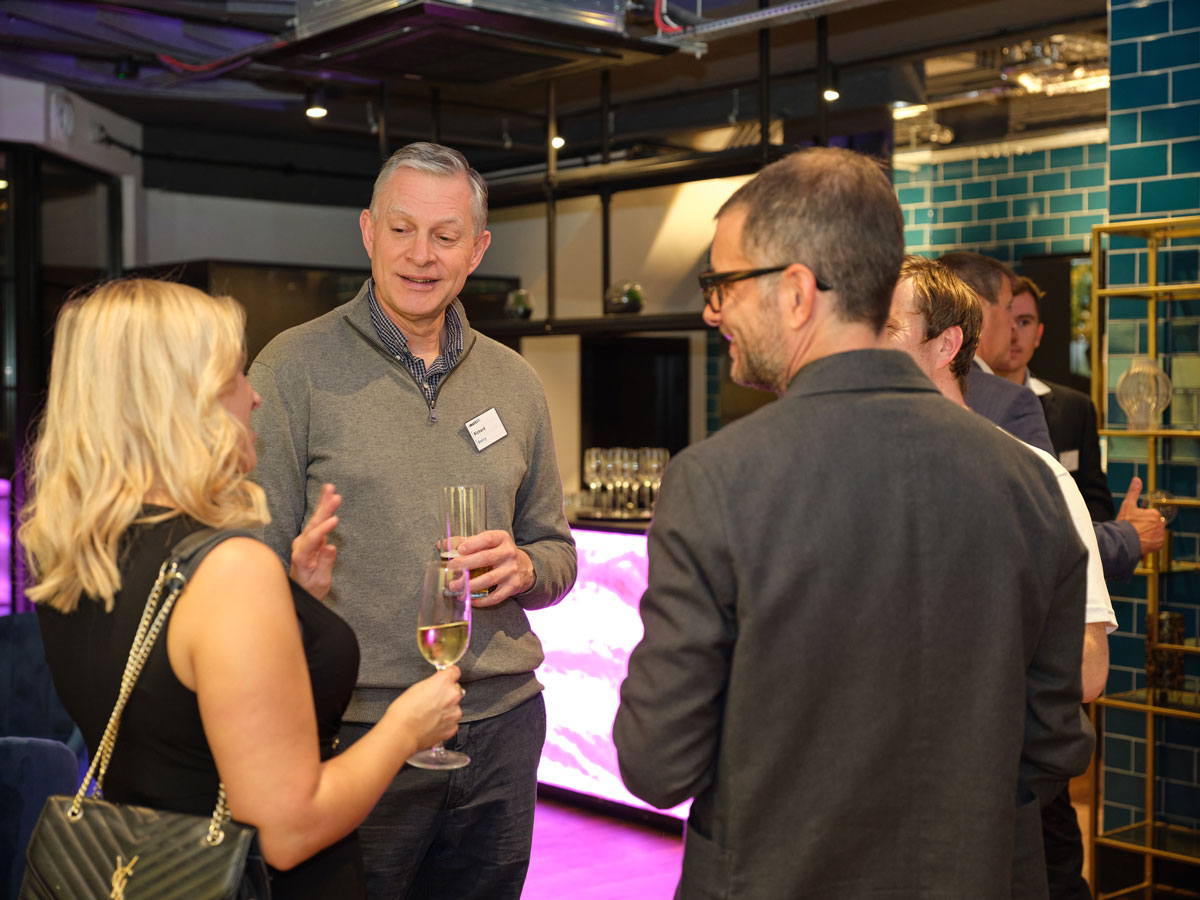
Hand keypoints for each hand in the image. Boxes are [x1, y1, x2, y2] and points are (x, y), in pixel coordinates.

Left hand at [290, 483, 341, 600]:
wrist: (301, 594)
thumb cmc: (310, 590)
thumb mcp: (320, 582)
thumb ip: (325, 563)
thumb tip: (331, 547)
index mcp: (300, 556)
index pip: (312, 539)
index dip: (324, 529)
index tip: (336, 520)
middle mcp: (299, 546)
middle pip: (312, 524)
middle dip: (324, 508)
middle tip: (334, 494)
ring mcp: (304, 541)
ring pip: (314, 520)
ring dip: (323, 504)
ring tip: (330, 489)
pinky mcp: (310, 540)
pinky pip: (317, 522)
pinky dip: (323, 510)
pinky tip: (327, 498)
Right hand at [391, 666, 462, 749]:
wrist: (402, 732)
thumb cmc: (404, 711)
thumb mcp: (417, 687)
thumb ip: (433, 683)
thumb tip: (437, 685)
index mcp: (443, 682)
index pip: (454, 671)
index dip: (448, 675)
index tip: (447, 677)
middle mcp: (452, 696)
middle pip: (455, 690)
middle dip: (447, 694)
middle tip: (433, 700)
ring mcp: (454, 712)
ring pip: (454, 707)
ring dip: (446, 709)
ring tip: (430, 714)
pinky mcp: (453, 727)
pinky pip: (451, 721)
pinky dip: (444, 722)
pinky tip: (432, 723)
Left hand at [452, 529, 534, 607]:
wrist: (523, 566)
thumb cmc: (497, 552)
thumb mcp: (487, 542)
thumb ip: (465, 542)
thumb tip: (442, 545)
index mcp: (502, 538)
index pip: (487, 538)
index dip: (472, 544)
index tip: (459, 550)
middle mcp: (509, 553)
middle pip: (486, 558)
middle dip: (465, 564)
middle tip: (449, 569)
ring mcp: (512, 570)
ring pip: (489, 579)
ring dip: (469, 585)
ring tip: (455, 587)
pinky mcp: (513, 586)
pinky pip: (495, 596)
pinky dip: (481, 600)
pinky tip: (469, 599)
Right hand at [1117, 475, 1165, 553]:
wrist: (1123, 541)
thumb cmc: (1124, 523)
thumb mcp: (1127, 505)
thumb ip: (1134, 491)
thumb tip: (1137, 479)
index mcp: (1154, 514)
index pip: (1151, 514)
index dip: (1141, 517)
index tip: (1134, 520)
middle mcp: (1160, 524)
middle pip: (1154, 523)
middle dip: (1146, 525)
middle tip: (1135, 528)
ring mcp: (1160, 535)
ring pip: (1155, 532)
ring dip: (1149, 533)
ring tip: (1137, 535)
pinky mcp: (1159, 544)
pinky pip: (1157, 541)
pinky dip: (1151, 542)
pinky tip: (1142, 540)